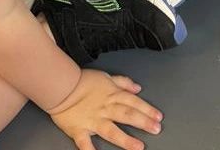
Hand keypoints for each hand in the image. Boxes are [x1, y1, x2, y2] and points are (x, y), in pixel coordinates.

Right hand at [48, 69, 162, 149]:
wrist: (61, 86)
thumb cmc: (83, 81)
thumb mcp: (107, 76)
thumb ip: (123, 82)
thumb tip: (137, 88)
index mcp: (112, 95)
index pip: (133, 102)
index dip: (147, 109)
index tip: (158, 116)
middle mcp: (105, 108)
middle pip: (127, 115)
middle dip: (143, 122)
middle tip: (156, 129)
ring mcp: (93, 120)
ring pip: (111, 131)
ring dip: (125, 139)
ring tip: (138, 147)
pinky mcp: (79, 130)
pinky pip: (85, 143)